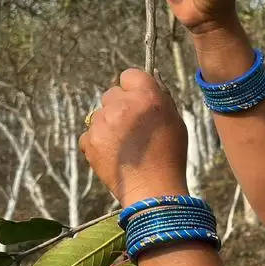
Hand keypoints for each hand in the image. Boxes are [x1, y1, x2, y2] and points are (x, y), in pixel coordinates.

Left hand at [79, 69, 187, 204]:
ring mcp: (103, 123)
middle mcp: (122, 106)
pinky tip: (113, 155)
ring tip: (124, 146)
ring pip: (99, 114)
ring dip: (108, 125)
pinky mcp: (89, 141)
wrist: (153, 190)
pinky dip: (97, 142)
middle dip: (119, 106)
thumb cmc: (169, 156)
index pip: (129, 75)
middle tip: (131, 127)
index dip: (133, 87)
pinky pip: (89, 134)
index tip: (137, 99)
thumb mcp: (175, 121)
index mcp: (147, 97)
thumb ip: (161, 98)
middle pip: (111, 93)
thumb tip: (151, 78)